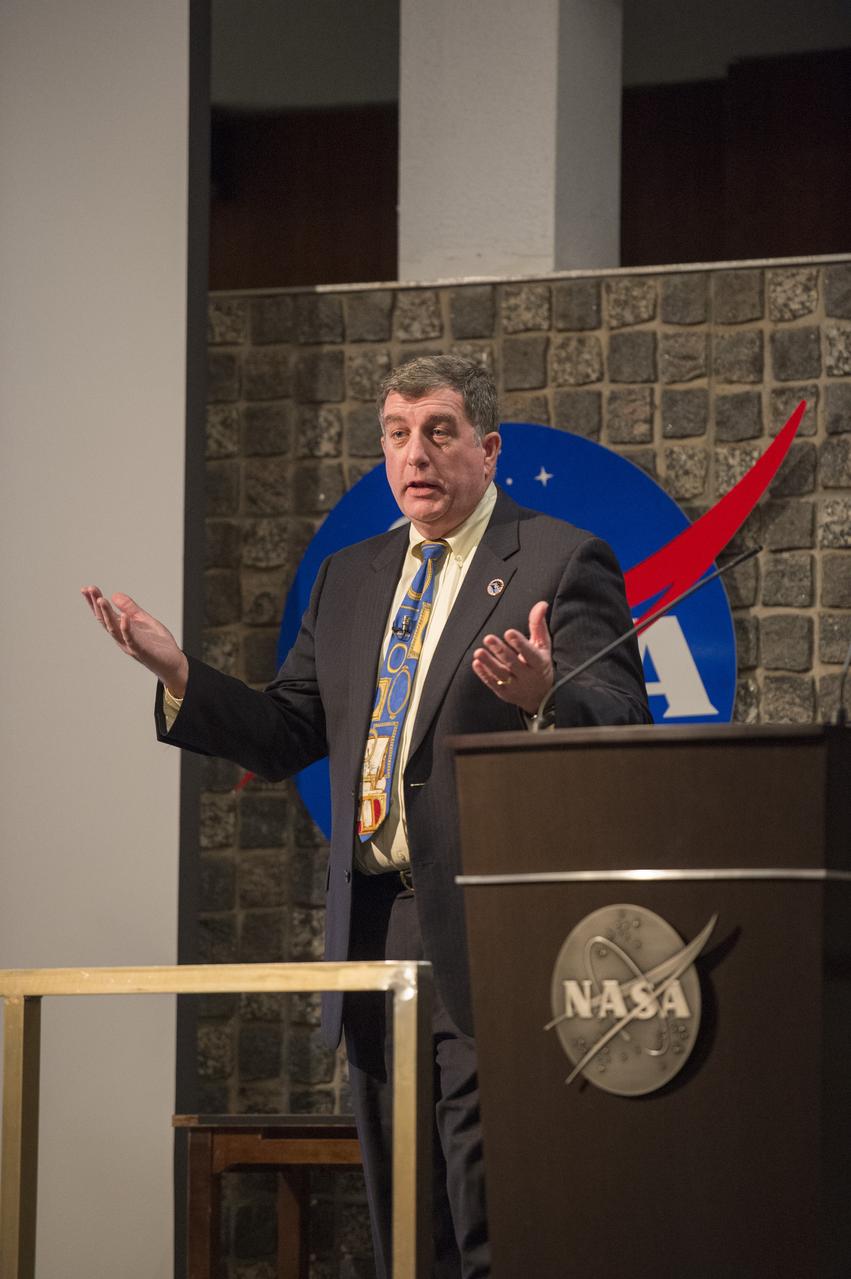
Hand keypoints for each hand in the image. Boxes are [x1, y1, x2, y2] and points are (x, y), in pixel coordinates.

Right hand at [81, 586, 188, 695]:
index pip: (105, 615)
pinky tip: (124, 617)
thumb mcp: (144, 620)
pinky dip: (126, 628)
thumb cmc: (158, 644)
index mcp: (122, 630)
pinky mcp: (142, 650)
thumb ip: (130, 608)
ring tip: (101, 599)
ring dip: (107, 614)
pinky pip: (132, 639)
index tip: (86, 589)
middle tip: (90, 589)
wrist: (173, 663)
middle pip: (105, 620)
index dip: (94, 602)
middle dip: (97, 605)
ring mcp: (130, 645)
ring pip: (114, 629)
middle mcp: (122, 638)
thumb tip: (114, 594)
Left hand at [472, 600, 552, 714]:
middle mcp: (528, 676)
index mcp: (539, 663)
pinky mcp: (505, 693)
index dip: (520, 643)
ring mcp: (516, 686)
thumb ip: (538, 625)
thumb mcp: (543, 645)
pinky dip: (484, 674)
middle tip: (488, 638)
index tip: (509, 633)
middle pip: (513, 663)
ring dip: (489, 663)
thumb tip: (541, 604)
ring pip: (501, 675)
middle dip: (500, 651)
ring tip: (479, 652)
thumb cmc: (540, 664)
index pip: (530, 653)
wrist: (541, 696)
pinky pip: (493, 684)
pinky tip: (476, 663)